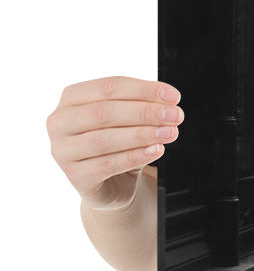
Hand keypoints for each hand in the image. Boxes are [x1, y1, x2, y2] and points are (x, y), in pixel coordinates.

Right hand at [47, 77, 183, 211]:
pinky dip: (135, 156)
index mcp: (71, 99)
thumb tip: (167, 102)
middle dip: (145, 112)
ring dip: (142, 134)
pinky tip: (157, 150)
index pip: (108, 87)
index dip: (143, 90)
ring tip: (170, 132)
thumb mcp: (129, 120)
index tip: (173, 96)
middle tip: (176, 115)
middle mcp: (59, 122)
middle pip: (104, 112)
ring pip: (104, 139)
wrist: (112, 183)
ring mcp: (63, 151)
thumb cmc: (119, 143)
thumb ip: (142, 107)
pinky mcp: (75, 176)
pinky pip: (108, 164)